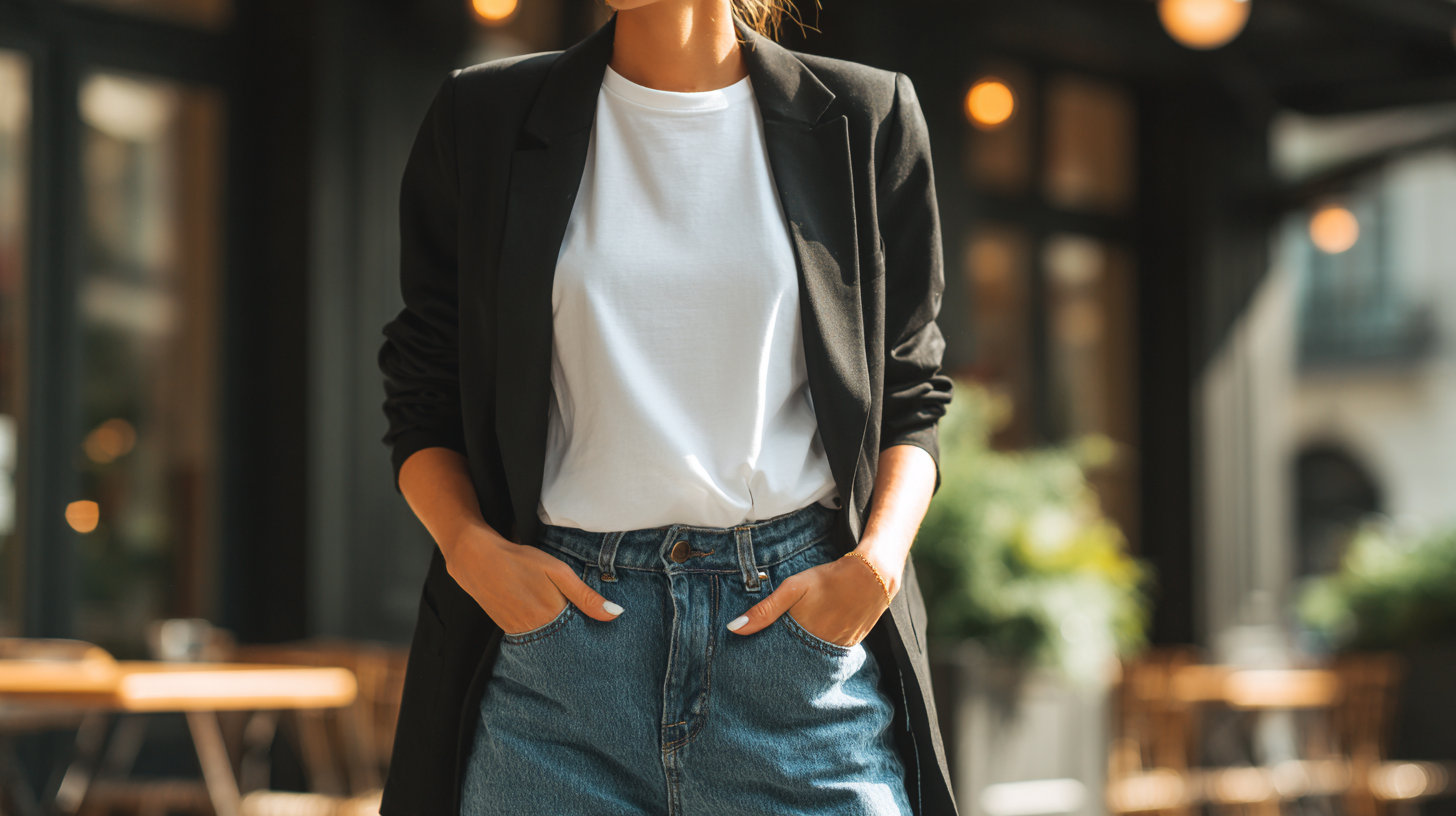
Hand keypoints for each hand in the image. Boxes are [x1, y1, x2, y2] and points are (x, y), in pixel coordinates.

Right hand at [443, 523, 622, 634]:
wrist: (477, 560)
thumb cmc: (521, 561)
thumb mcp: (558, 572)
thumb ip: (586, 596)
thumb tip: (615, 614)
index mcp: (552, 616)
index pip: (581, 639)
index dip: (594, 641)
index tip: (607, 646)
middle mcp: (536, 630)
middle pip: (565, 646)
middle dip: (578, 645)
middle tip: (592, 649)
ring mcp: (520, 632)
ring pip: (548, 644)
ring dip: (561, 642)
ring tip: (573, 640)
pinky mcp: (508, 630)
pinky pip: (532, 640)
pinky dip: (543, 637)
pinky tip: (549, 629)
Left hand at [725, 551, 895, 646]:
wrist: (871, 576)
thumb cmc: (828, 579)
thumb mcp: (793, 588)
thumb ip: (765, 610)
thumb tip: (734, 629)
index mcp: (804, 636)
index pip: (777, 659)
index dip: (765, 661)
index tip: (751, 663)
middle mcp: (821, 648)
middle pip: (795, 663)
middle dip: (783, 662)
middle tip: (769, 661)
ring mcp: (838, 649)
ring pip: (812, 660)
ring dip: (801, 657)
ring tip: (790, 652)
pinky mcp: (850, 645)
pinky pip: (829, 655)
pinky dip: (818, 651)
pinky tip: (813, 641)